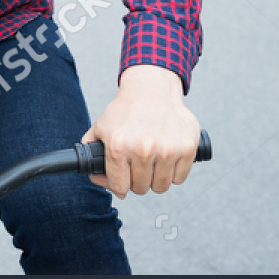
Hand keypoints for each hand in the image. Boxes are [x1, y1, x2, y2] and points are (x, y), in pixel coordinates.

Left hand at [82, 64, 200, 198]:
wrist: (151, 90)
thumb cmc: (126, 111)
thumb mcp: (100, 127)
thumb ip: (91, 152)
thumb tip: (98, 178)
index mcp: (118, 146)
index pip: (119, 186)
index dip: (118, 186)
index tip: (121, 181)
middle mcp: (143, 149)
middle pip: (141, 188)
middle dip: (137, 181)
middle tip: (136, 168)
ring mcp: (167, 150)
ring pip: (161, 186)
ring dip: (155, 180)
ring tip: (151, 164)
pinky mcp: (187, 148)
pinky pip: (179, 178)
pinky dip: (173, 174)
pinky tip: (165, 160)